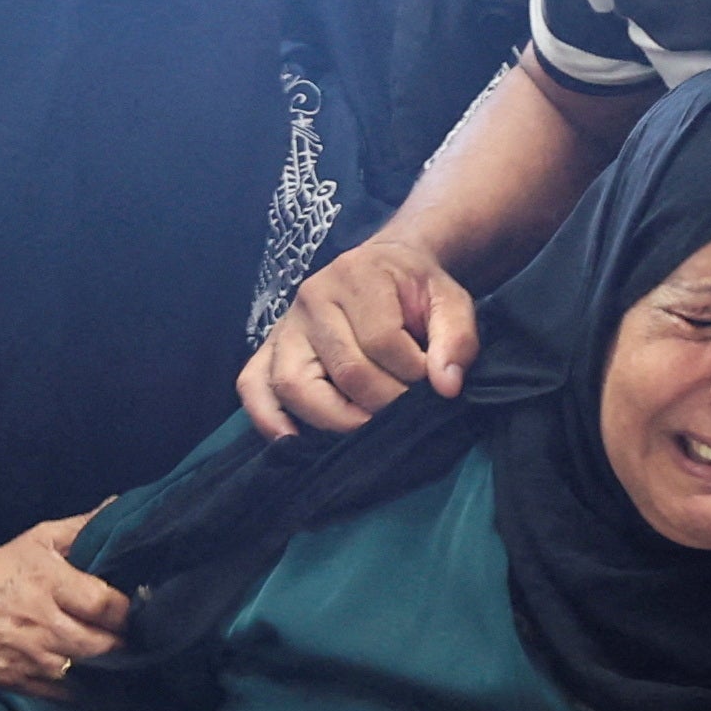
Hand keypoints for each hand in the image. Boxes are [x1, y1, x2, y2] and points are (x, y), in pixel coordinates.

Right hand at [0, 513, 127, 692]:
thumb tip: (119, 505)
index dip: (125, 612)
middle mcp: (39, 622)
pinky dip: (76, 685)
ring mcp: (27, 655)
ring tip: (104, 654)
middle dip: (117, 642)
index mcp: (49, 582)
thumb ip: (83, 526)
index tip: (129, 611)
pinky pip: (61, 692)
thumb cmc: (9, 567)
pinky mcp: (16, 679)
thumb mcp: (42, 539)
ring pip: (83, 671)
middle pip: (100, 645)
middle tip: (122, 636)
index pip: (105, 606)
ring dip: (99, 666)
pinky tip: (79, 672)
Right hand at [238, 232, 477, 438]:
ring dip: (334, 419)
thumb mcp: (450, 301)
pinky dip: (268, 418)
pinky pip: (253, 386)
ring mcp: (286, 326)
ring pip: (294, 384)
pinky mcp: (269, 349)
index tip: (431, 386)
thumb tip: (446, 386)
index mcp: (357, 275)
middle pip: (345, 370)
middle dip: (383, 404)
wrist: (384, 268)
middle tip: (404, 413)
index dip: (412, 375)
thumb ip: (457, 339)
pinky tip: (292, 441)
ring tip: (365, 430)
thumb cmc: (416, 289)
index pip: (382, 342)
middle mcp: (312, 297)